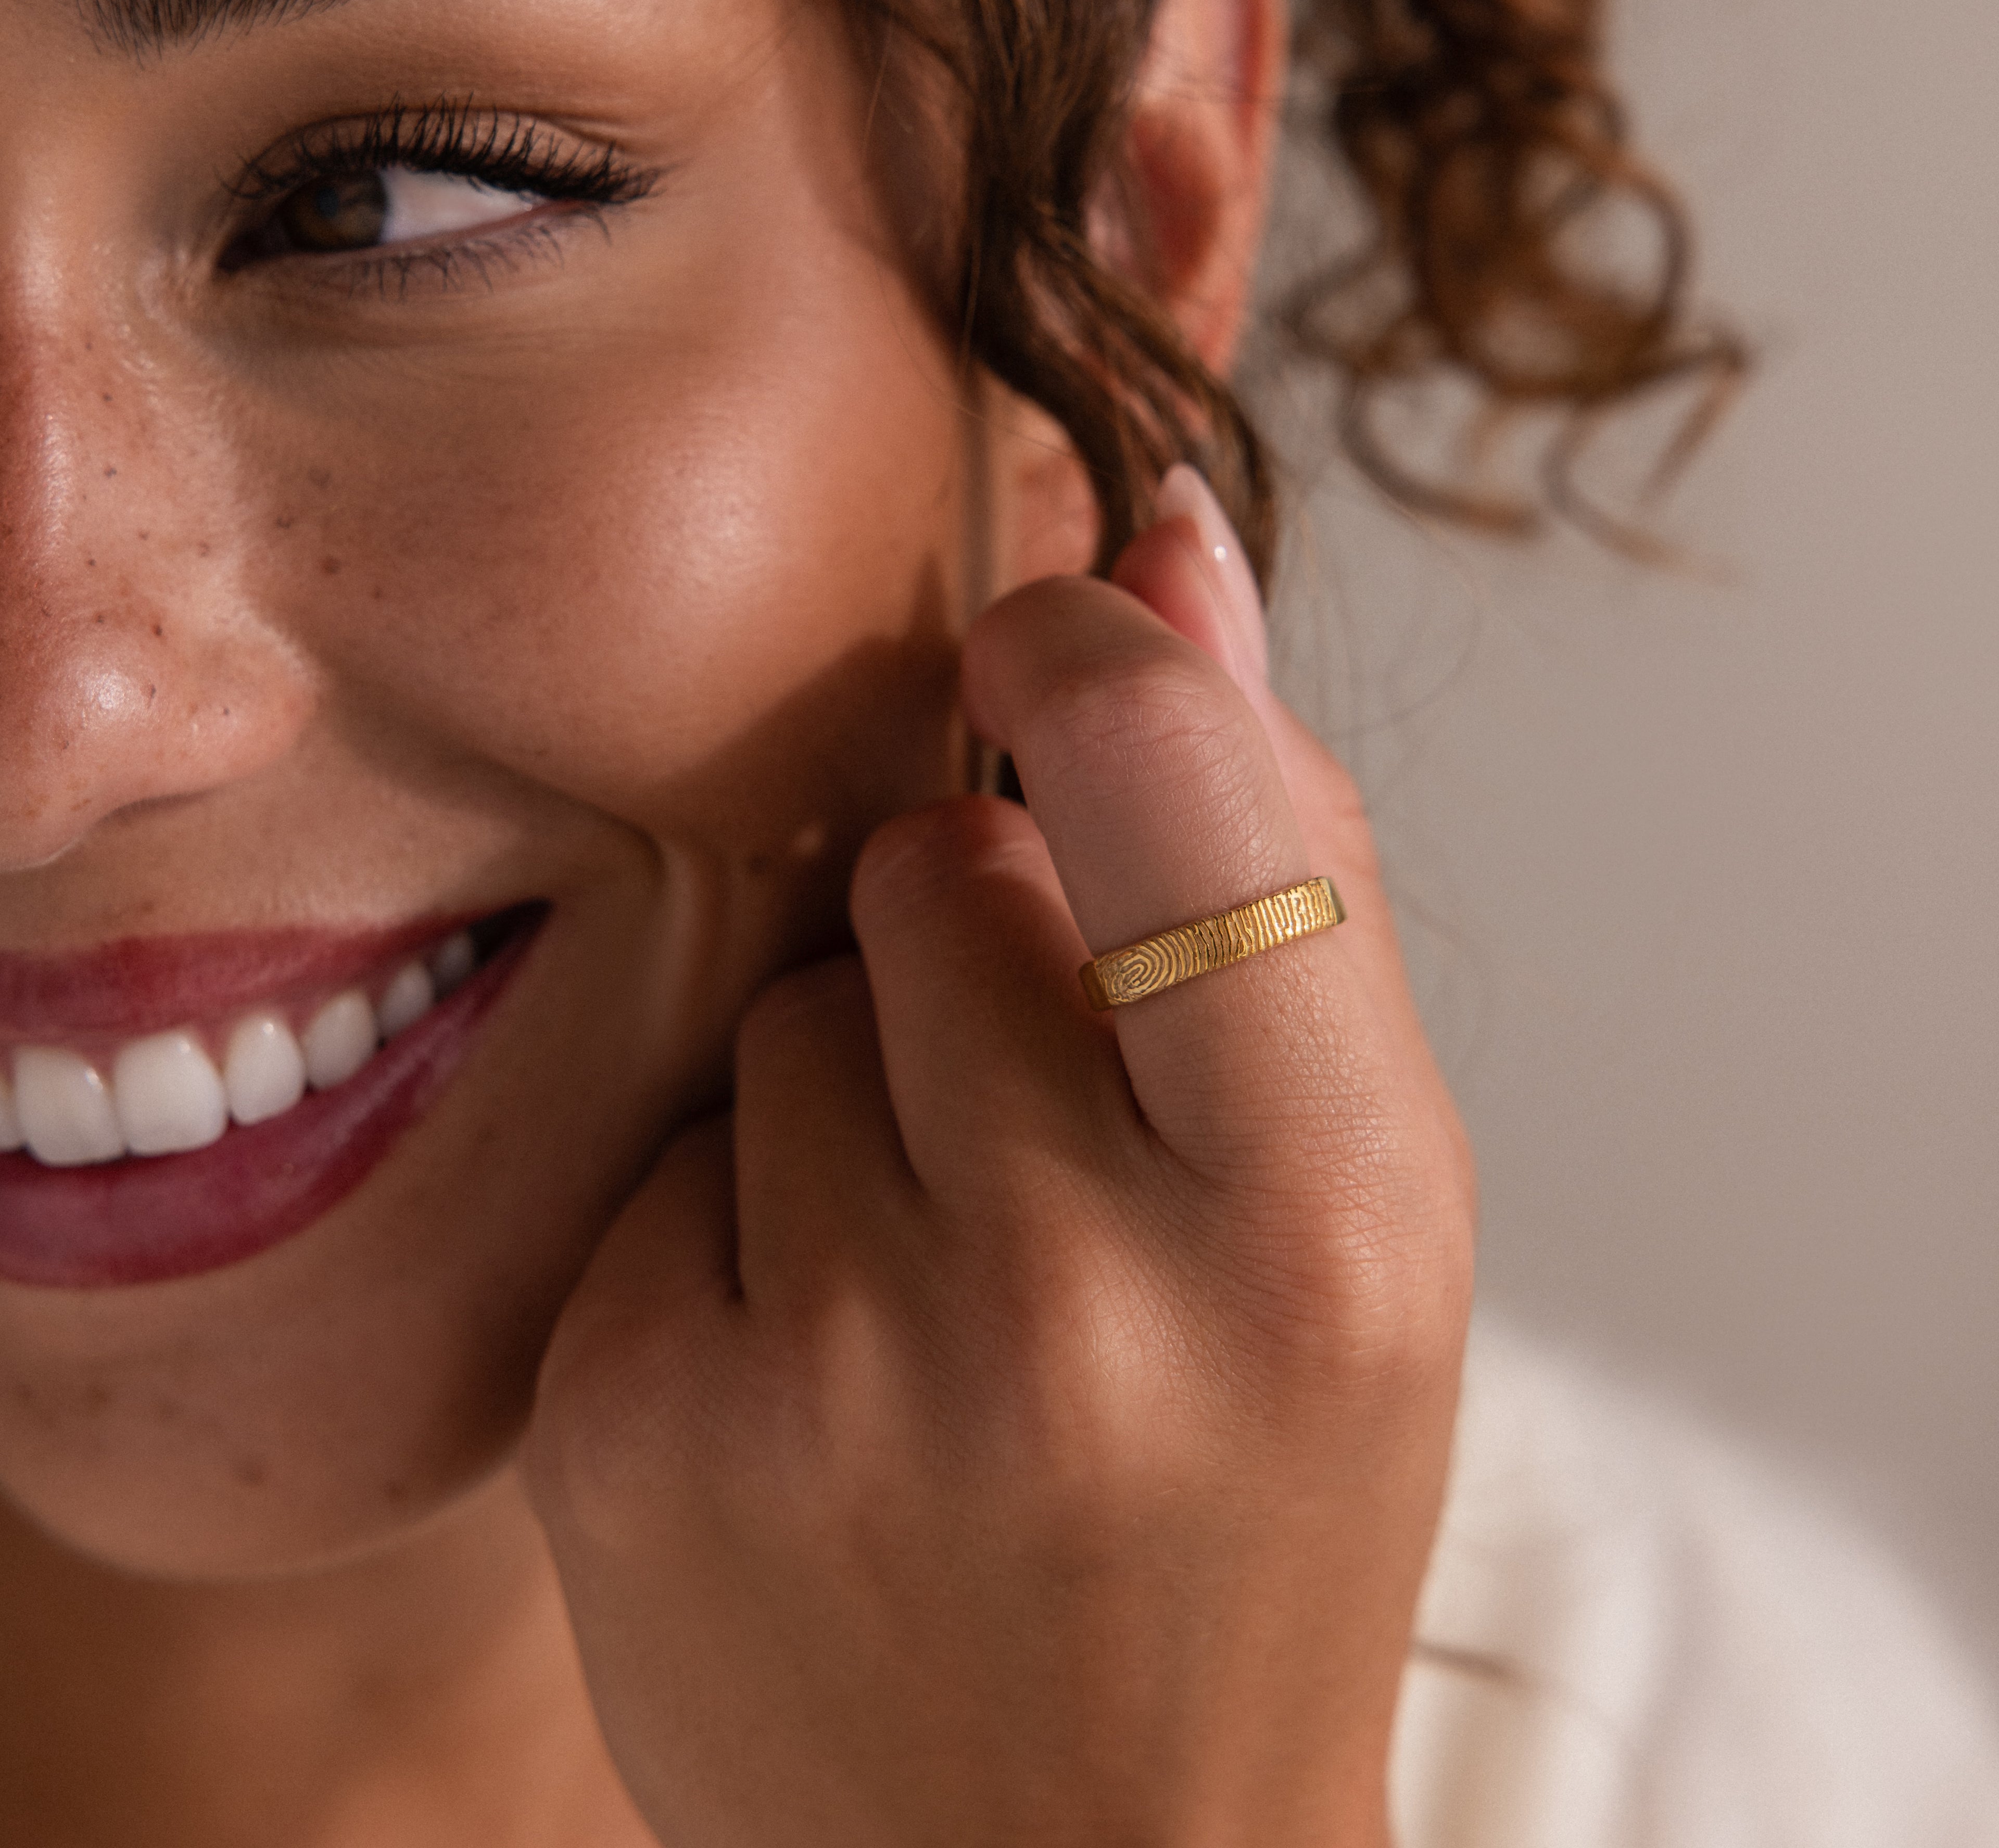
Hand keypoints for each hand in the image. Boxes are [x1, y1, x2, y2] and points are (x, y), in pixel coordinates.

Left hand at [527, 467, 1475, 1847]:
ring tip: (946, 1281)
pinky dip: (744, 1213)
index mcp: (1312, 1220)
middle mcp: (1067, 1296)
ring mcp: (826, 1373)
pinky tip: (824, 1367)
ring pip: (789, 1003)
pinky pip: (672, 1150)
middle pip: (938, 869)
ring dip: (862, 1082)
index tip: (1053, 662)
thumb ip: (1279, 853)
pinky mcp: (633, 1424)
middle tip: (1051, 1129)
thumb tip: (1165, 549)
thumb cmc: (1260, 1496)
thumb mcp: (1364, 1196)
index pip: (1163, 770)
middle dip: (987, 933)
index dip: (1092, 661)